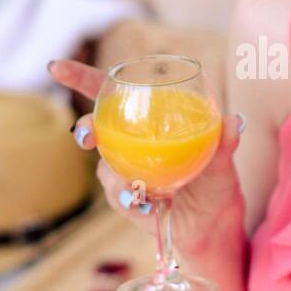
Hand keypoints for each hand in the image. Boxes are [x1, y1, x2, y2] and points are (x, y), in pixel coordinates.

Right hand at [50, 59, 246, 257]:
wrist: (213, 224)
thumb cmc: (215, 182)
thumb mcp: (223, 161)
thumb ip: (225, 142)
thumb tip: (235, 122)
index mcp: (147, 120)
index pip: (108, 92)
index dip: (79, 78)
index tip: (55, 67)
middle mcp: (128, 143)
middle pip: (96, 129)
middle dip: (86, 130)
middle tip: (90, 134)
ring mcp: (123, 172)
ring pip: (106, 168)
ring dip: (116, 175)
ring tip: (136, 187)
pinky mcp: (125, 202)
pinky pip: (118, 197)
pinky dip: (128, 199)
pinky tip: (144, 203)